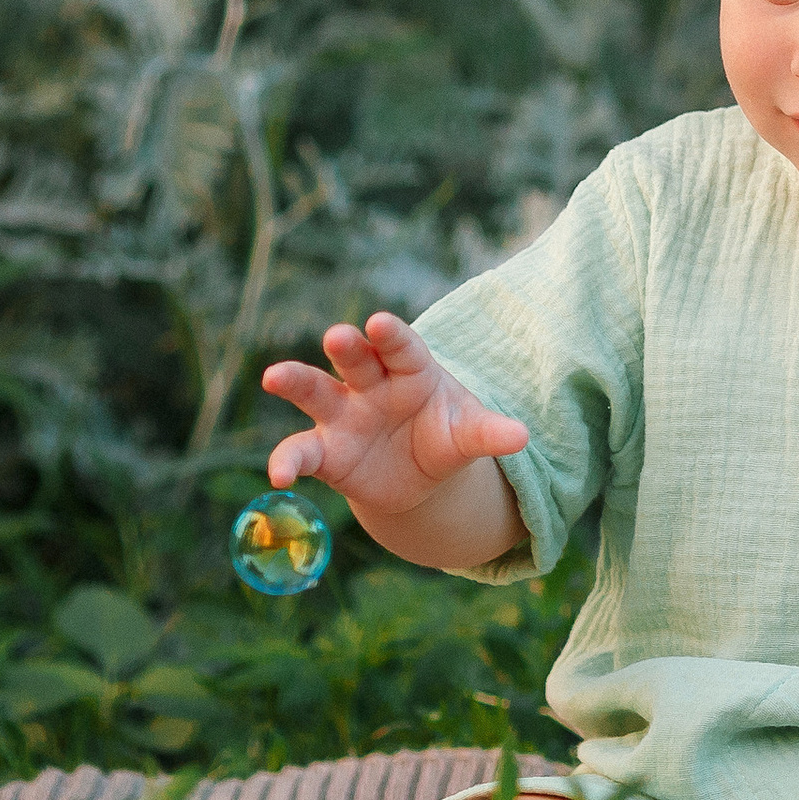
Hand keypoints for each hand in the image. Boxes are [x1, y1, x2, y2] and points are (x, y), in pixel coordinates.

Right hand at [259, 313, 526, 516]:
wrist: (419, 474)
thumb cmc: (445, 435)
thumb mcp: (468, 434)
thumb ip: (489, 434)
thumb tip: (522, 437)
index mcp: (411, 370)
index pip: (402, 347)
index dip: (390, 335)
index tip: (379, 322)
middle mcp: (370, 384)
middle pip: (356, 358)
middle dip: (347, 345)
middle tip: (339, 335)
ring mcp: (343, 415)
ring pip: (314, 391)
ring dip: (295, 381)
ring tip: (275, 376)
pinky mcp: (324, 452)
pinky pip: (301, 452)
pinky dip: (287, 462)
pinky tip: (279, 477)